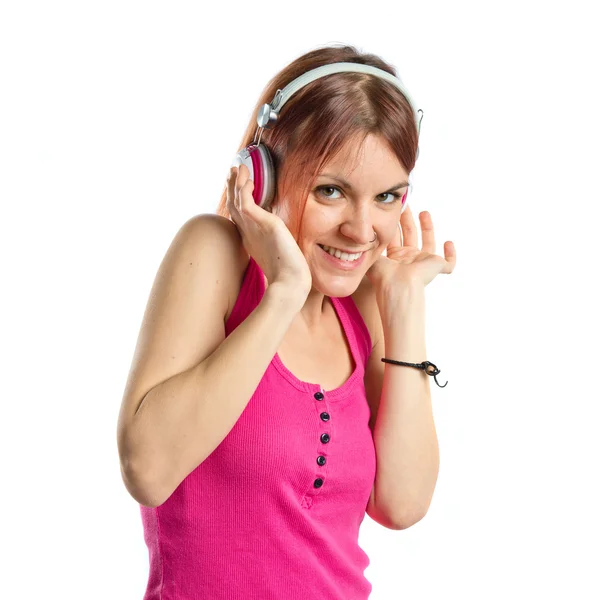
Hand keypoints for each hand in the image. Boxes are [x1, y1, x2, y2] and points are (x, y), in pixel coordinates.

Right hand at [226, 164, 312, 296]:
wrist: (290, 282)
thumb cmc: (287, 275)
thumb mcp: (280, 255)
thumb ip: (276, 245)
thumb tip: (282, 243)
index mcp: (251, 240)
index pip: (239, 215)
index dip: (236, 200)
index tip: (238, 187)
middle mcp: (248, 232)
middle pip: (234, 205)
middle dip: (232, 188)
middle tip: (232, 172)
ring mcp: (252, 228)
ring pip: (237, 200)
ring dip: (236, 183)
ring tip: (237, 168)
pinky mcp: (260, 223)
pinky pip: (245, 201)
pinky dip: (244, 187)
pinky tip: (247, 178)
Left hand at [365, 205, 455, 291]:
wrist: (398, 286)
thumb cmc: (384, 276)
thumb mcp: (372, 257)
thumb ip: (368, 246)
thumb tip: (358, 234)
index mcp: (394, 259)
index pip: (395, 238)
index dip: (395, 224)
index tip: (393, 210)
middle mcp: (409, 260)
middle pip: (410, 236)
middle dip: (408, 220)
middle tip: (406, 205)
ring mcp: (423, 265)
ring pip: (428, 244)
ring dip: (427, 228)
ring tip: (424, 212)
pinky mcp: (436, 268)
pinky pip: (449, 264)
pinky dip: (451, 255)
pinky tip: (448, 243)